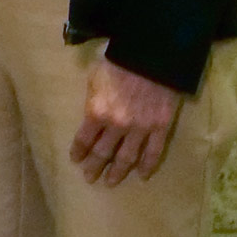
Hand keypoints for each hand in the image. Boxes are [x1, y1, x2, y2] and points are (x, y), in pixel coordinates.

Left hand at [71, 53, 184, 185]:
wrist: (151, 55)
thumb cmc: (118, 61)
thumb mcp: (95, 79)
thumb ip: (93, 101)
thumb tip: (92, 116)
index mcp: (96, 112)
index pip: (83, 139)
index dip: (79, 151)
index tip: (76, 159)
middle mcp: (116, 126)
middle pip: (102, 153)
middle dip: (94, 167)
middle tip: (90, 177)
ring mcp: (140, 129)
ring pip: (127, 158)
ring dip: (117, 172)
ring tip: (111, 181)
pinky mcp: (160, 128)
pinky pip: (153, 153)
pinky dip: (147, 166)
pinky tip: (142, 175)